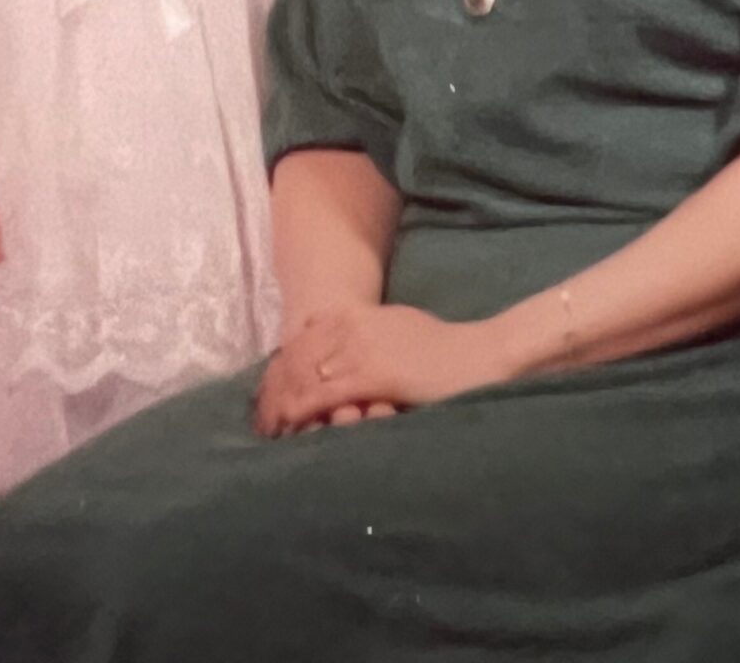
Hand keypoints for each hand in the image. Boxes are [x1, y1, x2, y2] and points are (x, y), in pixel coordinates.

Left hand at [252, 302, 508, 435]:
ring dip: (283, 401)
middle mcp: (354, 326)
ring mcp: (361, 349)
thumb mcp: (399, 329)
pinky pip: (324, 394)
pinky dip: (302, 411)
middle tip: (261, 414)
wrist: (478, 355)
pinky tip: (290, 426)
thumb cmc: (444, 349)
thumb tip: (341, 351)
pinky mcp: (371, 376)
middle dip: (275, 384)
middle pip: (297, 353)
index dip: (284, 363)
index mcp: (360, 313)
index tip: (270, 387)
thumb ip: (368, 335)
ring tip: (269, 426)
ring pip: (305, 374)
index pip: (306, 334)